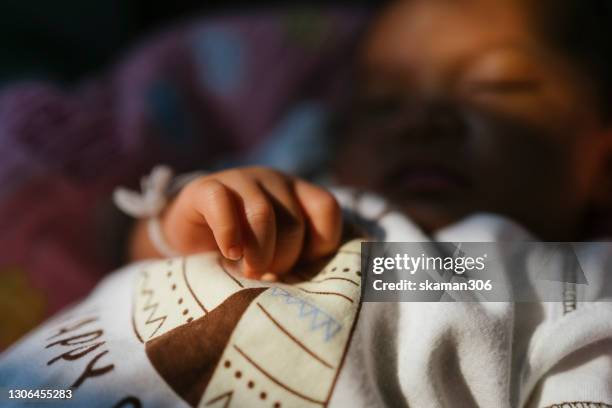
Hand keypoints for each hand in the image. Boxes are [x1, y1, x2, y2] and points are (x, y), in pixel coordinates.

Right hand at [129, 166, 341, 278]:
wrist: (189, 239)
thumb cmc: (242, 253)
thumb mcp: (276, 254)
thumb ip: (295, 259)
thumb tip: (306, 283)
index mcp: (297, 193)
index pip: (327, 207)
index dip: (321, 241)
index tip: (302, 265)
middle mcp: (274, 181)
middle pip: (293, 221)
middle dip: (283, 259)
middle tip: (265, 276)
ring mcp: (240, 180)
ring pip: (262, 213)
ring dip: (259, 252)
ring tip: (249, 272)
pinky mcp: (206, 187)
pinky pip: (222, 203)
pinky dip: (228, 234)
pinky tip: (229, 253)